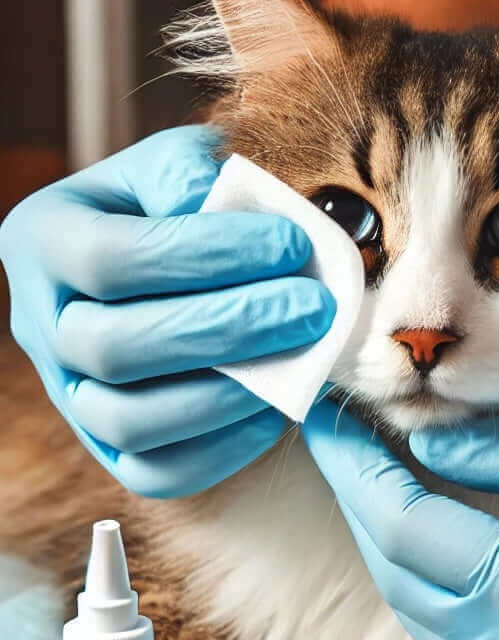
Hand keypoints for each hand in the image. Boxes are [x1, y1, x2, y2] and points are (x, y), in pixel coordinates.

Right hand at [1, 126, 334, 497]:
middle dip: (231, 327)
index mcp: (44, 242)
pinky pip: (159, 471)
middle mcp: (43, 326)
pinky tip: (279, 407)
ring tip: (304, 357)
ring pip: (130, 421)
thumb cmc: (174, 211)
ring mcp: (71, 397)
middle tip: (314, 306)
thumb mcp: (175, 168)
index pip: (112, 258)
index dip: (206, 255)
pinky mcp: (112, 449)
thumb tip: (243, 216)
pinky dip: (224, 446)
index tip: (291, 243)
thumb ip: (195, 179)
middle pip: (119, 346)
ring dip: (229, 392)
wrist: (160, 268)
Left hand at [303, 402, 498, 639]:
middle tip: (347, 437)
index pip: (414, 532)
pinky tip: (443, 527)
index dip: (361, 470)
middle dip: (369, 506)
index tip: (327, 415)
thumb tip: (431, 441)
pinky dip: (447, 581)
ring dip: (402, 547)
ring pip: (437, 621)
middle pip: (412, 584)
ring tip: (383, 474)